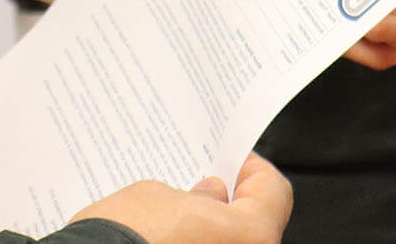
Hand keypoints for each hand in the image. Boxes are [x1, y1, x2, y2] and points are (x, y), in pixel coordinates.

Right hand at [71, 154, 291, 243]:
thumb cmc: (123, 237)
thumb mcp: (157, 197)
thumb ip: (194, 196)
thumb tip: (211, 195)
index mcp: (249, 235)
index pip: (272, 190)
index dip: (249, 168)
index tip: (232, 160)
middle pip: (253, 225)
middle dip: (229, 204)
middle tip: (202, 187)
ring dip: (212, 232)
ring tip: (178, 218)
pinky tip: (167, 239)